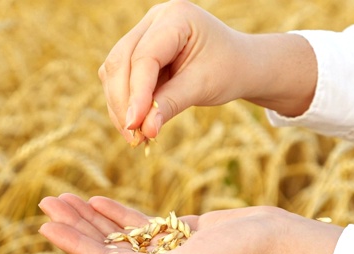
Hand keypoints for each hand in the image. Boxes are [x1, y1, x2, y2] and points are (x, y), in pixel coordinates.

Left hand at [38, 194, 340, 253]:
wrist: (280, 243)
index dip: (73, 245)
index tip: (46, 226)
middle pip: (105, 247)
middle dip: (74, 226)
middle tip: (47, 203)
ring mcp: (169, 252)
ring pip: (119, 233)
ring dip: (90, 217)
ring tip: (64, 199)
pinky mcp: (181, 235)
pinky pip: (141, 224)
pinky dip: (118, 212)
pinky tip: (98, 201)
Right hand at [98, 0, 316, 144]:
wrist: (239, 65)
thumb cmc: (227, 70)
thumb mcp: (203, 87)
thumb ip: (171, 104)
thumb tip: (144, 130)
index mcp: (176, 17)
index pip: (145, 56)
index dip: (137, 93)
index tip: (135, 126)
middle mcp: (155, 19)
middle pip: (121, 60)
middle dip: (123, 101)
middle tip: (133, 136)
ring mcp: (143, 33)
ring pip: (114, 71)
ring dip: (120, 106)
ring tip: (136, 137)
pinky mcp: (137, 52)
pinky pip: (120, 79)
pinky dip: (124, 104)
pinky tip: (136, 126)